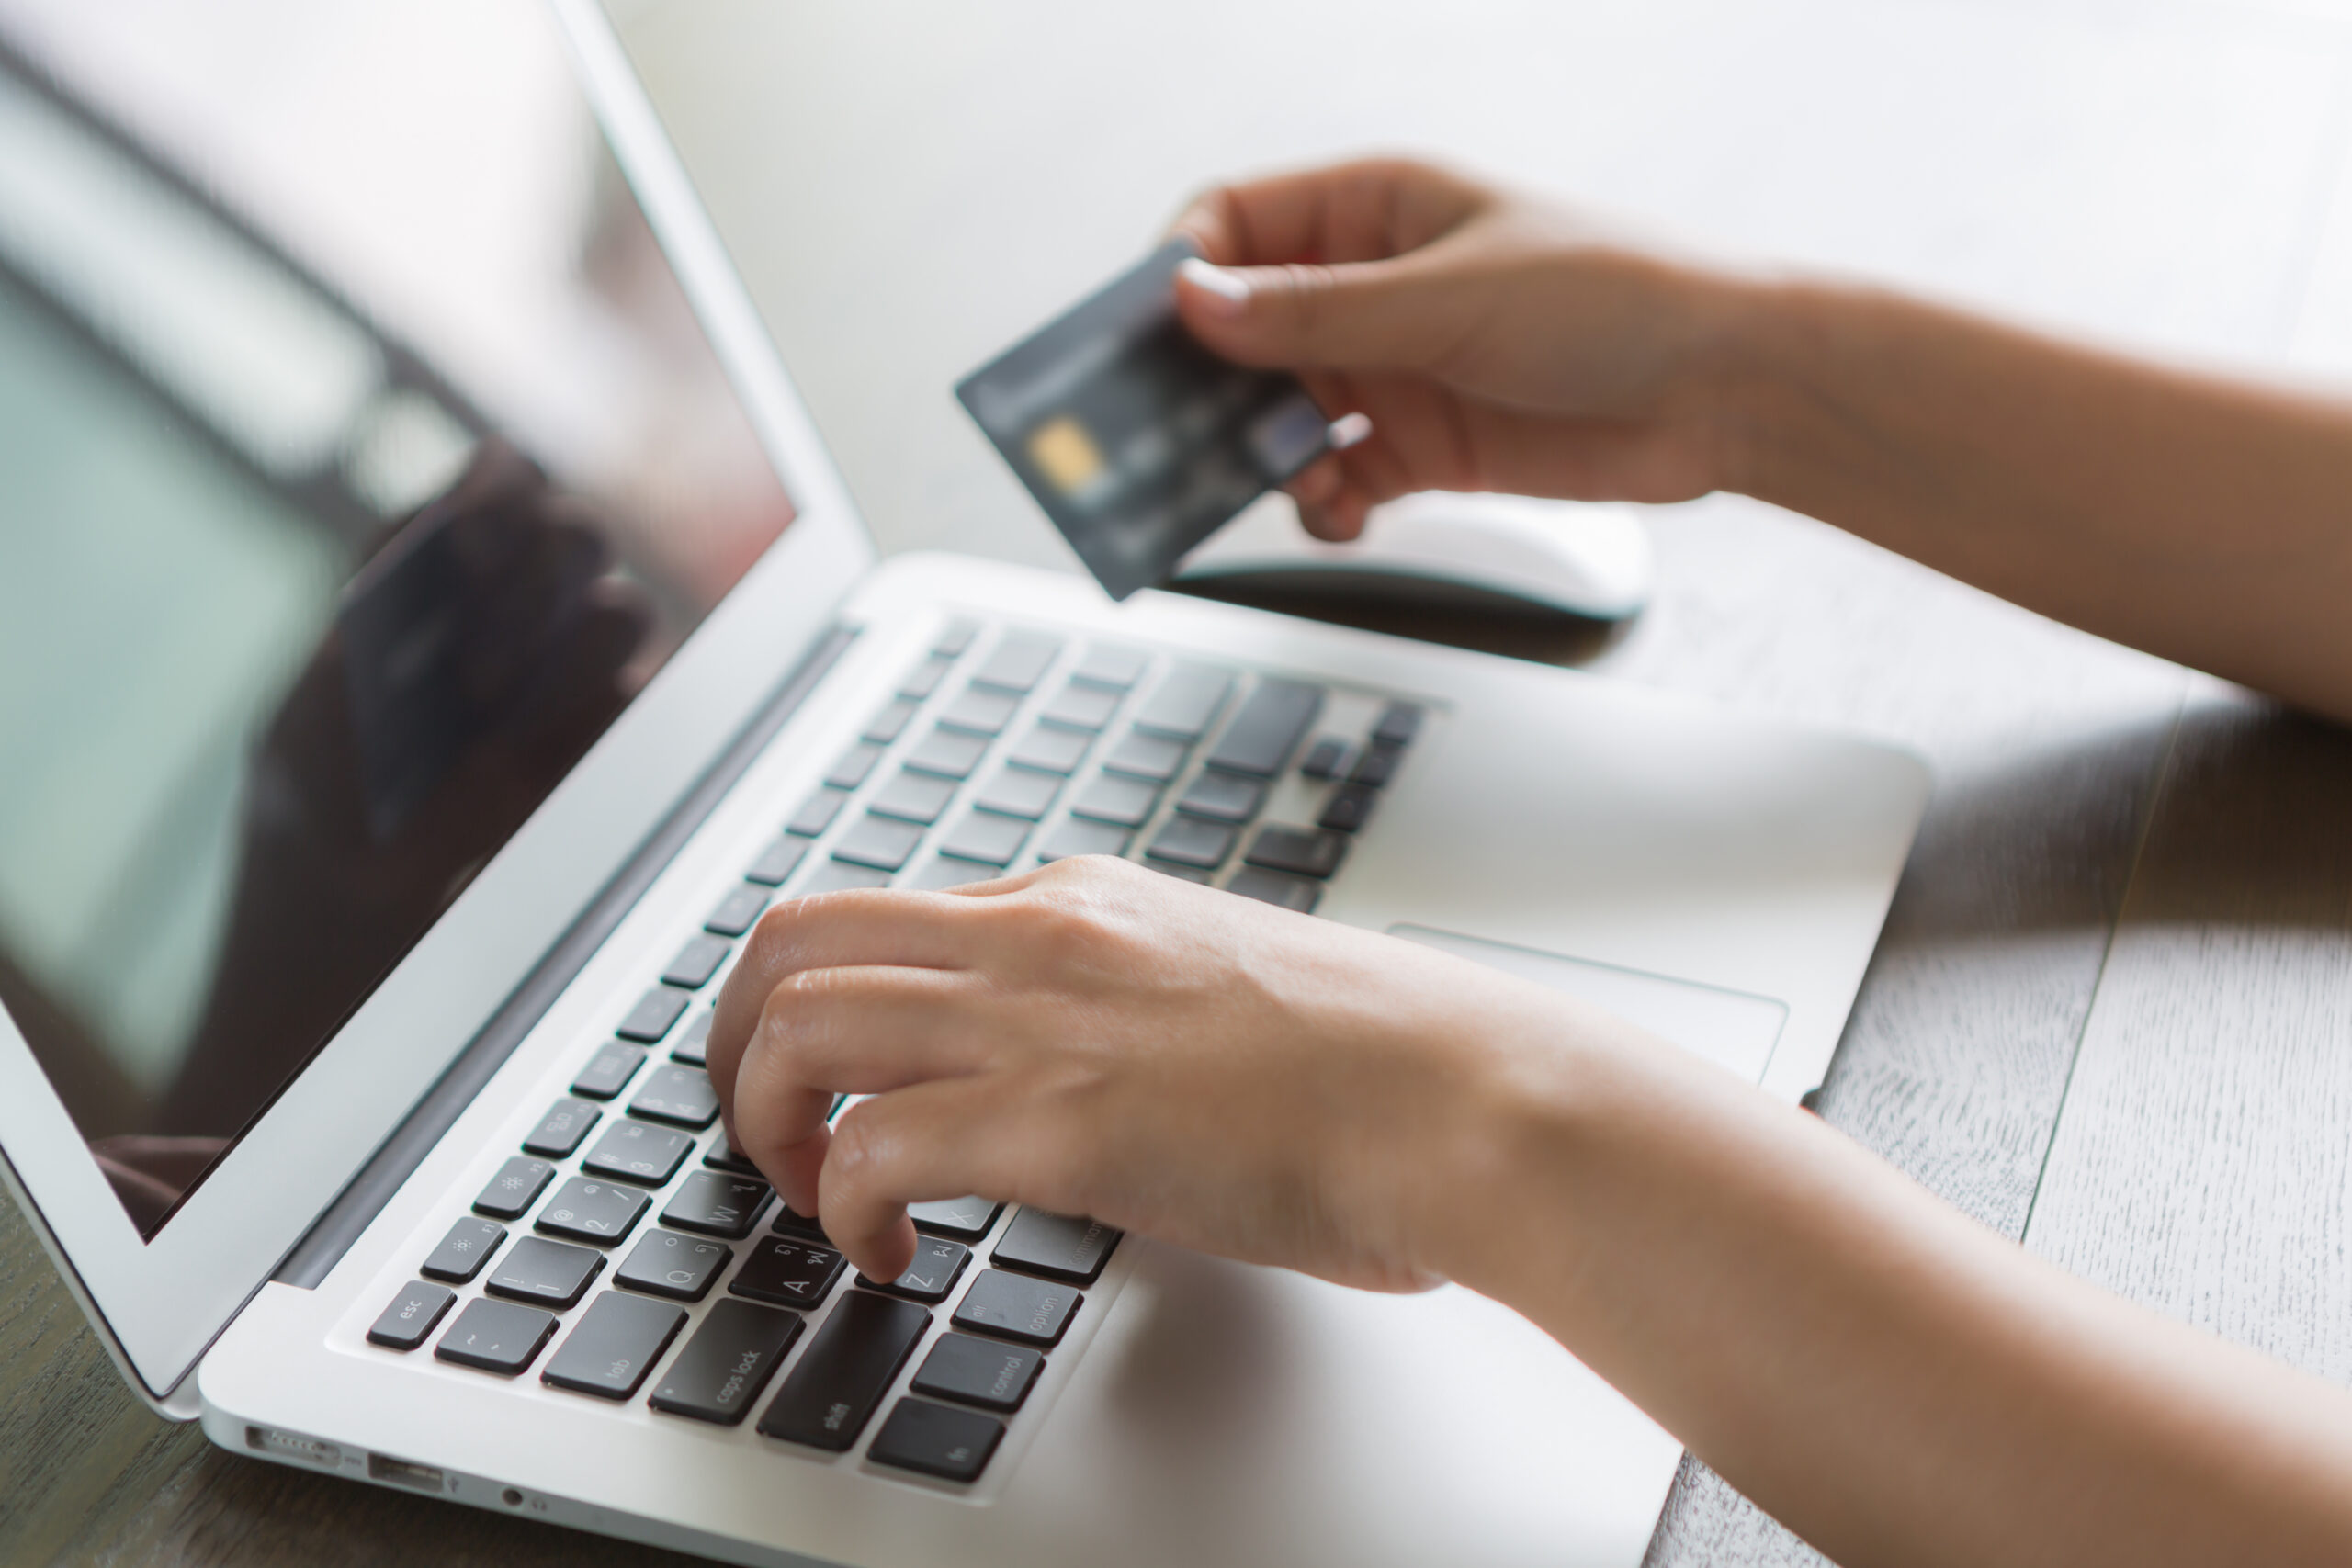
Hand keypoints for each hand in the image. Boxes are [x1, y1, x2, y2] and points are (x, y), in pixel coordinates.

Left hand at [704, 855, 1586, 1288]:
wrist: (1464, 1095)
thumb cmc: (1381, 1063)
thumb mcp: (1222, 997)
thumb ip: (1130, 1017)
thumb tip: (1089, 1087)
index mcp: (1082, 900)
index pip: (884, 911)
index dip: (817, 996)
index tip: (821, 1074)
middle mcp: (1041, 934)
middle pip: (795, 938)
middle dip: (738, 1040)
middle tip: (762, 1125)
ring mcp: (1041, 1019)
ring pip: (800, 1023)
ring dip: (766, 1119)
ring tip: (807, 1195)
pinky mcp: (1057, 1120)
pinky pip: (871, 1149)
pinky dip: (842, 1211)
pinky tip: (891, 1260)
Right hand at [1170, 157, 1760, 537]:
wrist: (1725, 392)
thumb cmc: (1614, 298)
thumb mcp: (1447, 299)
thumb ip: (1315, 314)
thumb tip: (1193, 304)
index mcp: (1374, 207)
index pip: (1235, 223)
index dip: (1182, 275)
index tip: (1148, 337)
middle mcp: (1372, 286)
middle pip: (1244, 331)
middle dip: (1207, 386)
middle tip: (1172, 437)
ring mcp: (1394, 369)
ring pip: (1279, 414)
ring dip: (1264, 455)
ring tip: (1280, 482)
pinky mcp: (1421, 446)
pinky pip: (1336, 479)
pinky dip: (1324, 503)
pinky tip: (1342, 513)